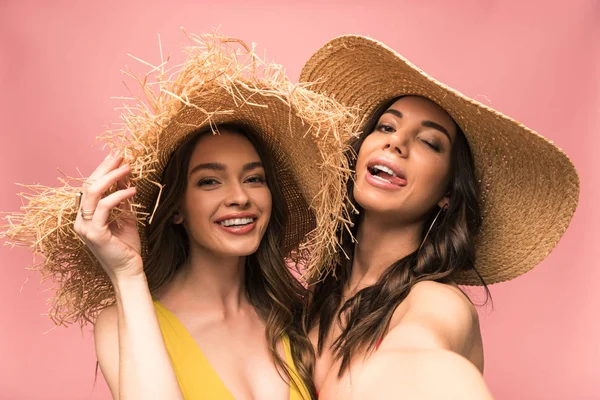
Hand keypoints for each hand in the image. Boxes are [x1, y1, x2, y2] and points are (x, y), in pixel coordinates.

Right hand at [73, 153, 142, 281]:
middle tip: (120, 156)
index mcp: (85, 216)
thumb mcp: (126, 218)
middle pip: (89, 185)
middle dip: (105, 168)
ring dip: (111, 177)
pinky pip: (104, 208)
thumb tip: (126, 178)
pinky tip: (132, 190)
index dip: (103, 170)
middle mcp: (80, 220)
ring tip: (127, 168)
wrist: (129, 270)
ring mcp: (85, 227)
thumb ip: (123, 200)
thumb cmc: (126, 247)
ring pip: (93, 193)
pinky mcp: (95, 234)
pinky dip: (118, 196)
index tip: (117, 157)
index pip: (90, 186)